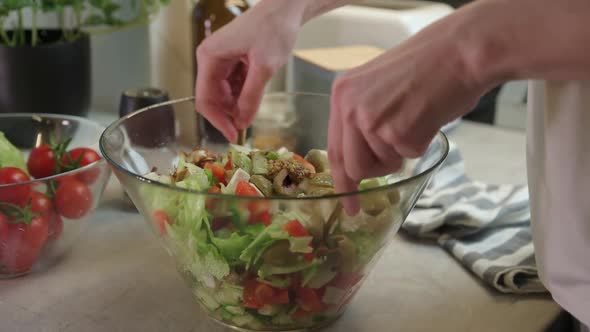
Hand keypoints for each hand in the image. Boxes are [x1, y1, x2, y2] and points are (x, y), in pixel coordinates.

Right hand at [195, 0, 306, 142]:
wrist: (285, 7)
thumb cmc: (274, 30)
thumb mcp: (264, 68)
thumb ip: (251, 97)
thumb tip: (242, 123)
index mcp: (210, 57)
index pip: (205, 99)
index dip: (218, 121)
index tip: (234, 136)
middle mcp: (210, 58)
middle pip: (213, 98)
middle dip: (229, 113)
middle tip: (248, 124)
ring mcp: (220, 59)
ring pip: (224, 93)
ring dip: (238, 103)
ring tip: (257, 101)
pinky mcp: (231, 60)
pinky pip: (233, 85)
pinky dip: (244, 93)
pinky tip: (257, 89)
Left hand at [328, 20, 491, 214]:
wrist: (460, 50)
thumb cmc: (427, 66)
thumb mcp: (377, 86)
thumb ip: (362, 117)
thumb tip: (359, 157)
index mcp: (342, 94)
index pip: (334, 148)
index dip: (340, 179)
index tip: (345, 201)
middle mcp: (350, 107)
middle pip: (353, 166)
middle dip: (372, 174)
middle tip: (375, 193)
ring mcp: (372, 120)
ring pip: (381, 166)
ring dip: (400, 154)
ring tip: (415, 122)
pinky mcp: (397, 132)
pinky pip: (408, 156)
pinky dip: (421, 144)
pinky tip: (428, 118)